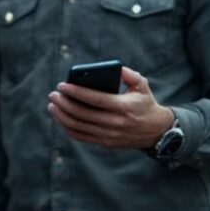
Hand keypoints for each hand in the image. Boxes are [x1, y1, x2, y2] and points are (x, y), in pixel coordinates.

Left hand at [47, 66, 172, 149]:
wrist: (157, 131)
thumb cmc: (145, 103)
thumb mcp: (142, 86)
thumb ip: (128, 74)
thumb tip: (114, 68)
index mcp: (124, 107)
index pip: (95, 99)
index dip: (76, 92)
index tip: (62, 85)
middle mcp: (115, 123)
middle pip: (82, 114)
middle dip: (64, 103)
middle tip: (53, 94)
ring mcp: (109, 135)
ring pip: (78, 127)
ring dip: (61, 116)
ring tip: (52, 105)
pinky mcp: (105, 143)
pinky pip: (81, 137)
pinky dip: (67, 127)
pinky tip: (60, 117)